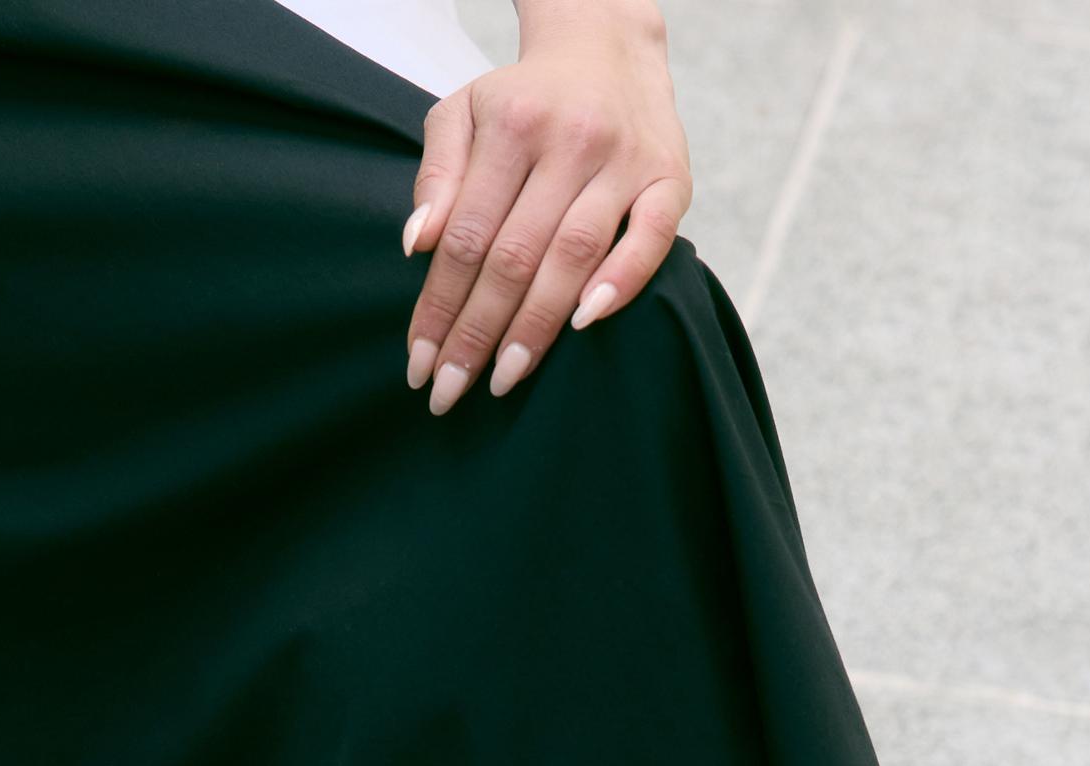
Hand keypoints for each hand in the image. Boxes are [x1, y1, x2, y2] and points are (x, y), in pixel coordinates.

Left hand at [401, 0, 691, 413]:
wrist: (608, 48)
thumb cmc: (525, 99)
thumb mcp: (465, 112)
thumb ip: (437, 173)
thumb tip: (419, 243)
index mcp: (512, 125)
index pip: (466, 235)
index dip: (440, 304)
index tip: (418, 363)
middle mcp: (569, 141)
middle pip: (514, 255)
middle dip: (477, 332)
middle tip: (449, 393)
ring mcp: (623, 162)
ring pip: (572, 256)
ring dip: (536, 327)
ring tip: (504, 379)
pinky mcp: (670, 179)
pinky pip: (649, 239)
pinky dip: (620, 282)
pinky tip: (586, 324)